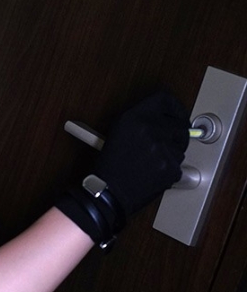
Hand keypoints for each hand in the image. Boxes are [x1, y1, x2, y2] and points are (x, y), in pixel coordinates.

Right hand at [95, 91, 189, 214]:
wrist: (109, 191)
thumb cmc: (111, 164)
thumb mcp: (118, 131)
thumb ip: (141, 118)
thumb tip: (165, 116)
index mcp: (134, 117)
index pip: (166, 100)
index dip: (175, 107)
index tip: (177, 114)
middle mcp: (150, 129)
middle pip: (180, 124)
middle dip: (175, 134)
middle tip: (163, 143)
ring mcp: (162, 148)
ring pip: (181, 145)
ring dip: (172, 152)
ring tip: (152, 160)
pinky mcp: (171, 166)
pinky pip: (179, 163)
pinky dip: (169, 167)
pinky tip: (154, 171)